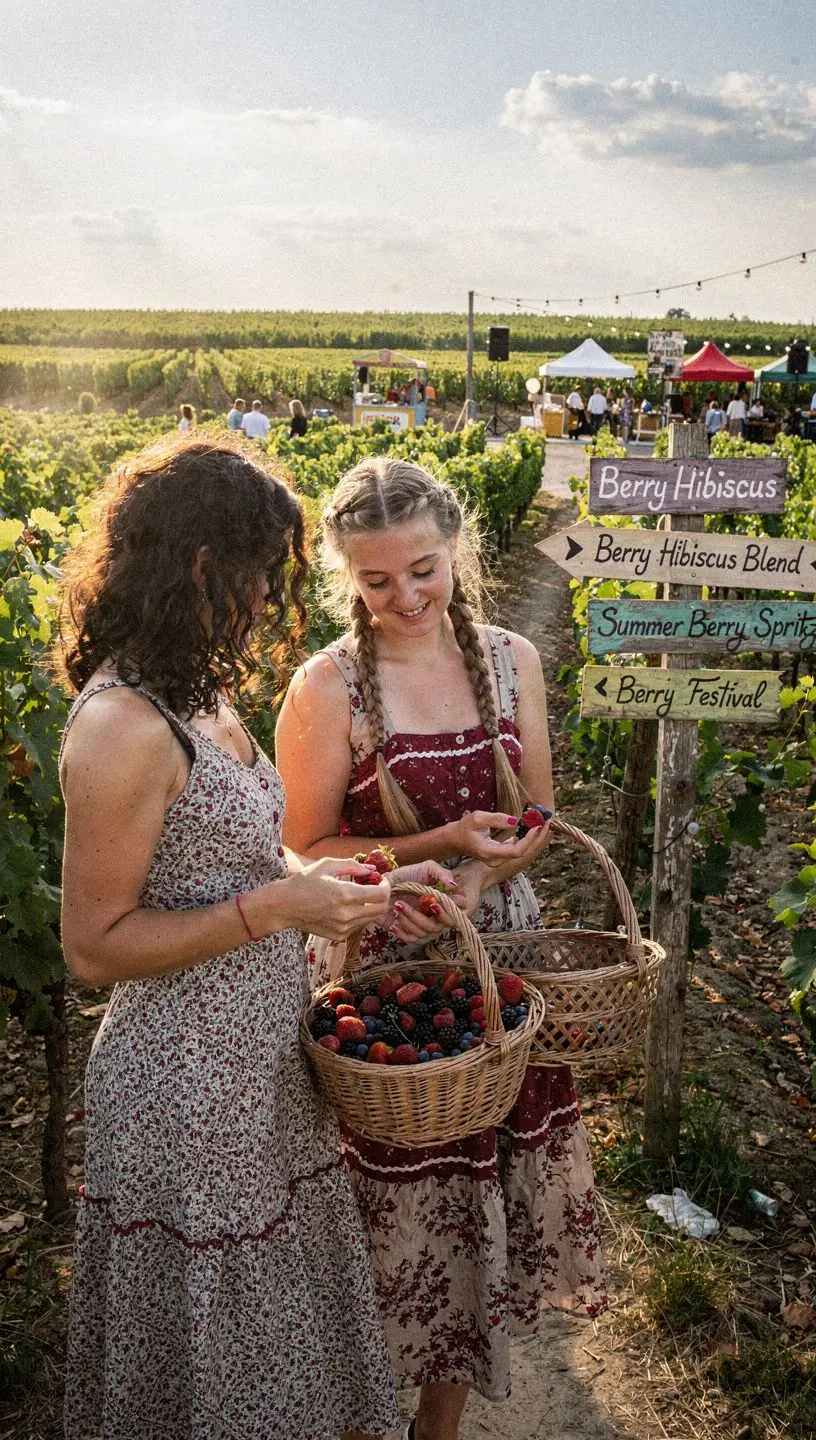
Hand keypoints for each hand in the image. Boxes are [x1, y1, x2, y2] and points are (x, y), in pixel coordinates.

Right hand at [271, 859, 390, 940]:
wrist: (284, 906)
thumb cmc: (304, 882)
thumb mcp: (327, 865)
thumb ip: (352, 866)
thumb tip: (371, 869)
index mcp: (345, 894)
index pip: (381, 895)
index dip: (386, 886)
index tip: (382, 879)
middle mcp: (347, 914)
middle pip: (381, 909)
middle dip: (383, 897)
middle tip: (377, 887)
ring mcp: (343, 927)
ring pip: (371, 918)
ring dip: (372, 906)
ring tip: (361, 895)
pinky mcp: (339, 936)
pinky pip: (359, 926)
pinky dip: (360, 915)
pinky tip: (349, 906)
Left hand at [386, 861, 463, 942]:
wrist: (382, 882)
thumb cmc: (406, 874)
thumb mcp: (427, 867)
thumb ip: (442, 873)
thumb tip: (453, 886)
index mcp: (442, 901)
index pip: (455, 911)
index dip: (449, 910)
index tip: (435, 903)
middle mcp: (434, 915)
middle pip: (439, 926)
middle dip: (425, 916)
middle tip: (416, 903)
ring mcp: (421, 923)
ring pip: (423, 932)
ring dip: (410, 919)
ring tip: (398, 904)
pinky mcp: (407, 930)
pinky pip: (410, 939)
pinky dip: (403, 934)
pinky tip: (395, 923)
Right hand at [448, 818, 552, 914]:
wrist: (454, 840)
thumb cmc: (463, 829)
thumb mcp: (476, 818)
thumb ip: (495, 819)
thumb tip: (515, 820)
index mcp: (490, 853)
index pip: (516, 851)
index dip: (529, 840)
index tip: (537, 825)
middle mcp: (497, 860)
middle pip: (524, 852)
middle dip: (538, 837)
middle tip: (548, 820)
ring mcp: (500, 859)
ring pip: (524, 851)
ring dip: (535, 836)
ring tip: (544, 820)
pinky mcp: (502, 854)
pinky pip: (519, 847)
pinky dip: (528, 837)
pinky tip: (534, 824)